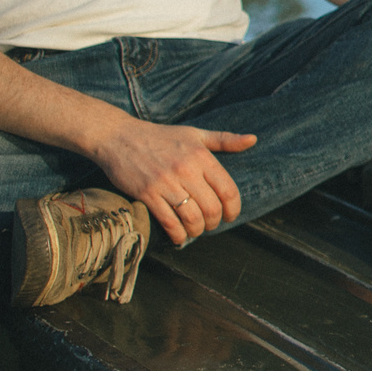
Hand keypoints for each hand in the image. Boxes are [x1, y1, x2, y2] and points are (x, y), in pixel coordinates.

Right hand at [89, 113, 258, 245]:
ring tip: (196, 230)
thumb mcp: (195, 134)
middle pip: (212, 208)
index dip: (233, 209)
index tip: (231, 216)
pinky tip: (179, 236)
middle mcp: (186, 170)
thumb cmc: (160, 137)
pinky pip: (169, 222)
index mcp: (201, 156)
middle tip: (210, 224)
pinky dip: (178, 234)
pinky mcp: (147, 193)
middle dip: (214, 222)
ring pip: (192, 217)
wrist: (118, 137)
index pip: (228, 190)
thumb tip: (253, 140)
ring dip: (197, 230)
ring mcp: (165, 183)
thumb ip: (225, 140)